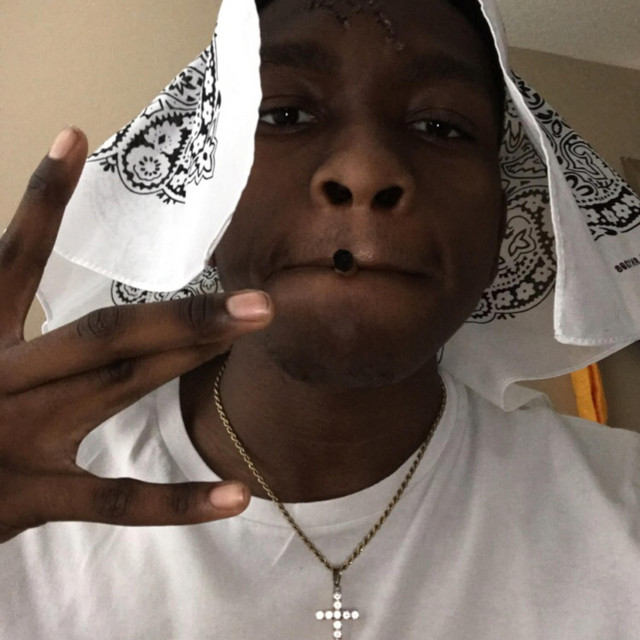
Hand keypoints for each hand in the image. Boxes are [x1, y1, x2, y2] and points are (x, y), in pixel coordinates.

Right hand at [0, 128, 272, 542]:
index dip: (42, 200)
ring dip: (190, 352)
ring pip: (118, 384)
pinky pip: (113, 500)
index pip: (13, 258)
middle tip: (257, 298)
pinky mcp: (28, 496)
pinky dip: (175, 501)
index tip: (73, 137)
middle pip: (103, 332)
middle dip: (181, 311)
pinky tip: (237, 494)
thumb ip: (5, 324)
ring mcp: (15, 437)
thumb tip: (41, 301)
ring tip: (254, 324)